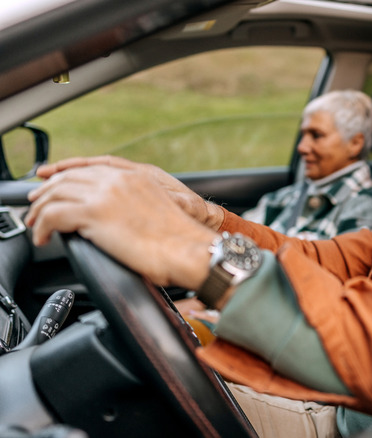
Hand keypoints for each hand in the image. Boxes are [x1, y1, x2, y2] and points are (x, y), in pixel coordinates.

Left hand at [26, 164, 215, 288]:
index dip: (67, 171)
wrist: (190, 248)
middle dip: (48, 189)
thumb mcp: (159, 209)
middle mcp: (120, 179)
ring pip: (56, 192)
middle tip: (36, 204)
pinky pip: (53, 214)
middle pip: (70, 176)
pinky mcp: (95, 214)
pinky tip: (44, 236)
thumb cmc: (181, 240)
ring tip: (36, 223)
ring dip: (41, 208)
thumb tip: (121, 217)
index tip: (52, 179)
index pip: (92, 165)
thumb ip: (137, 204)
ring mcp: (106, 194)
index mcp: (138, 175)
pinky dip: (42, 225)